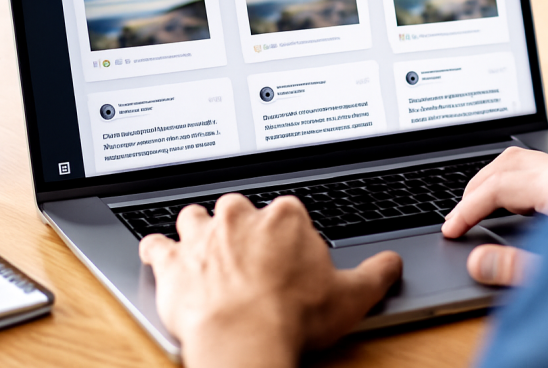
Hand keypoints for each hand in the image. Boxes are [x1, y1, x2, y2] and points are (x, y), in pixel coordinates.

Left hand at [139, 195, 401, 367]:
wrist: (245, 338)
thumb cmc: (293, 316)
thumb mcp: (352, 296)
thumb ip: (377, 273)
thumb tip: (391, 264)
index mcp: (285, 216)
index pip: (286, 211)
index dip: (287, 235)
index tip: (288, 256)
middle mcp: (240, 216)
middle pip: (239, 208)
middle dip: (242, 227)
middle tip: (250, 257)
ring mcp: (202, 235)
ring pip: (194, 216)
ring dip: (198, 230)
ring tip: (204, 249)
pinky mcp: (172, 260)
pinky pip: (156, 244)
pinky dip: (158, 250)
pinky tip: (161, 256)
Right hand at [441, 147, 547, 285]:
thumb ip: (515, 268)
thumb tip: (477, 262)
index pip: (498, 188)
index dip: (468, 209)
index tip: (451, 229)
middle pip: (512, 163)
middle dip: (479, 187)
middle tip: (461, 214)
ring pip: (537, 159)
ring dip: (506, 176)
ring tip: (490, 202)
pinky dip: (540, 170)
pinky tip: (540, 181)